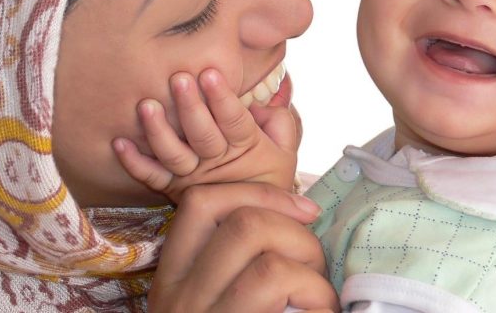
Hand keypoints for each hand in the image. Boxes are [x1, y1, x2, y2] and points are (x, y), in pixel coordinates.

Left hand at [113, 69, 298, 201]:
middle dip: (190, 107)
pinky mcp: (172, 188)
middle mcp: (216, 161)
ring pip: (174, 155)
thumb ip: (279, 120)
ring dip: (158, 131)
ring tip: (146, 106)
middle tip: (178, 79)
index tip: (210, 73)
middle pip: (202, 135)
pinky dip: (134, 162)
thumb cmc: (270, 173)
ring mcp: (192, 177)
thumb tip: (263, 101)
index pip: (234, 120)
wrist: (256, 217)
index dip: (222, 98)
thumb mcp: (285, 147)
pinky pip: (151, 177)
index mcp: (247, 146)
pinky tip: (119, 143)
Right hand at [148, 183, 338, 311]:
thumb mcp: (223, 297)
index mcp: (174, 276)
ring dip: (309, 265)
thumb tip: (300, 208)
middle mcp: (177, 296)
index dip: (260, 194)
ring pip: (264, 252)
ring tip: (321, 295)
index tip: (304, 209)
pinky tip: (321, 311)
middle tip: (316, 261)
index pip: (201, 202)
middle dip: (296, 229)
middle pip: (243, 222)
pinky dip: (317, 294)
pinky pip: (278, 284)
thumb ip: (243, 258)